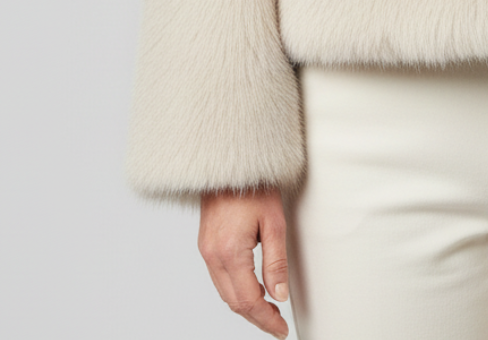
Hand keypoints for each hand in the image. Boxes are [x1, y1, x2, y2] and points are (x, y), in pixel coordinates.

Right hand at [198, 186, 290, 338]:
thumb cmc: (254, 186)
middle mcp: (213, 256)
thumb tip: (280, 295)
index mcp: (230, 252)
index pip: (248, 301)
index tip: (281, 330)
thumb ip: (276, 262)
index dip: (266, 320)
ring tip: (269, 311)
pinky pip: (219, 278)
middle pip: (234, 302)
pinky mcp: (206, 245)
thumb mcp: (274, 223)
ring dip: (246, 305)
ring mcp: (206, 251)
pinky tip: (251, 289)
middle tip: (277, 325)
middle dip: (257, 317)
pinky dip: (235, 290)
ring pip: (225, 292)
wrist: (229, 164)